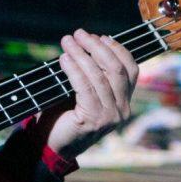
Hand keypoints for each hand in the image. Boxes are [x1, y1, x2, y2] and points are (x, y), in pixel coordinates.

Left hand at [38, 29, 138, 158]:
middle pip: (117, 70)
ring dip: (82, 54)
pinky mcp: (94, 120)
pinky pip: (85, 87)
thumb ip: (90, 74)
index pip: (131, 70)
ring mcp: (110, 117)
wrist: (49, 147)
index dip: (118, 50)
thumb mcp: (82, 93)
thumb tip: (85, 44)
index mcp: (123, 102)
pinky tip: (64, 59)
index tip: (101, 36)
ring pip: (100, 76)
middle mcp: (121, 110)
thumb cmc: (62, 117)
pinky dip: (74, 69)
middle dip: (97, 47)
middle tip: (79, 33)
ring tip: (67, 42)